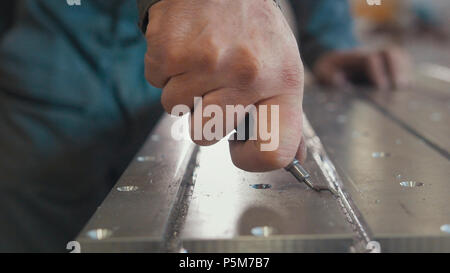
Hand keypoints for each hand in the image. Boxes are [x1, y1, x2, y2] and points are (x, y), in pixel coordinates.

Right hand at [144, 0, 304, 170]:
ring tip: (201, 60)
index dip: (251, 159)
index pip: (274, 152)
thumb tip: (295, 157)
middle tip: (215, 85)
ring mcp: (208, 62)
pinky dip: (166, 72)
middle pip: (206, 137)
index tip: (241, 147)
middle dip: (204, 117)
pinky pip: (157, 85)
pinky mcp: (171, 51)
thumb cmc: (251, 26)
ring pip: (177, 111)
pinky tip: (185, 50)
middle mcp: (248, 75)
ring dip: (184, 91)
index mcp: (283, 83)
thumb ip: (285, 114)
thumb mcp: (283, 65)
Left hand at [313, 47, 409, 88]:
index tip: (381, 87)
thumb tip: (340, 81)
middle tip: (401, 87)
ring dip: (405, 70)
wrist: (333, 61)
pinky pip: (401, 64)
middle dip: (397, 68)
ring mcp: (380, 60)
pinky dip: (406, 73)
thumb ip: (327, 75)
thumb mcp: (321, 71)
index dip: (378, 72)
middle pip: (391, 53)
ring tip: (407, 89)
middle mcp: (371, 55)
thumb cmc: (327, 69)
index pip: (371, 59)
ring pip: (399, 57)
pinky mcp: (386, 67)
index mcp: (356, 56)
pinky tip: (407, 89)